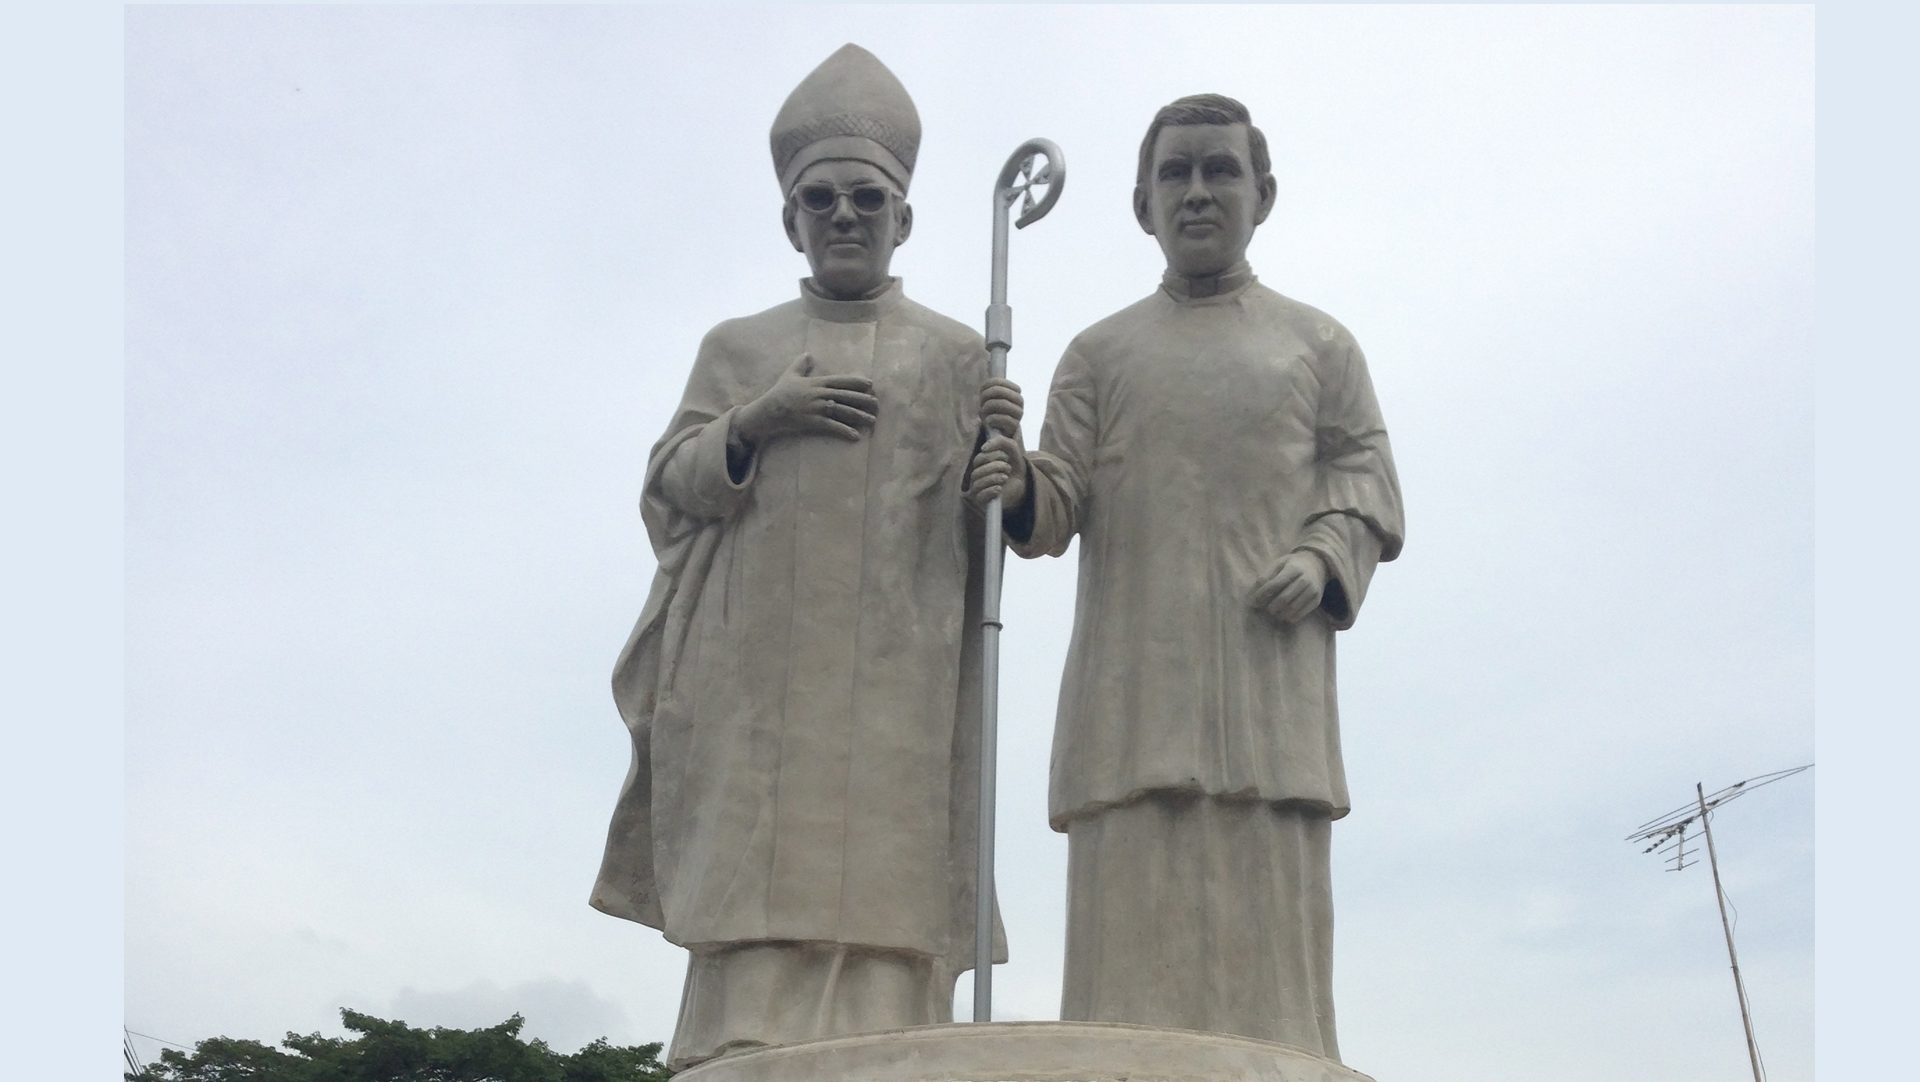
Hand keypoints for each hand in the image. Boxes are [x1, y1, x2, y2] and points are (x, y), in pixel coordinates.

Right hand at [734, 353, 877, 444]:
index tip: (870, 384)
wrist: (768, 410)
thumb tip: (807, 354)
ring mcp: (817, 408)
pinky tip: (856, 436)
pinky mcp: (813, 422)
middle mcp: (820, 394)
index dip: (856, 382)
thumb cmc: (779, 393)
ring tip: (872, 421)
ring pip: (843, 411)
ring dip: (859, 416)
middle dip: (863, 400)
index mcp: (817, 382)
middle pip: (847, 396)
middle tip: (877, 404)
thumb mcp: (790, 375)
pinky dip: (844, 430)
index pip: (841, 381)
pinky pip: (832, 426)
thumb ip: (800, 364)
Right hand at [967, 431, 1028, 509]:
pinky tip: (999, 488)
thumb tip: (984, 448)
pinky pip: (980, 496)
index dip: (993, 456)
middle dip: (995, 467)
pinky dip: (990, 491)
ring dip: (994, 478)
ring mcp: (978, 489)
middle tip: (1008, 468)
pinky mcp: (983, 501)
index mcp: (980, 464)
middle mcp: (977, 476)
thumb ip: (1001, 441)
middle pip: (977, 471)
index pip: (979, 459)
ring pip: (977, 483)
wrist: (1023, 485)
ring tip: (1005, 477)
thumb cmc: (1014, 467)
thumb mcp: (1012, 450)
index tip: (1007, 457)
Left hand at [980, 377, 1023, 437]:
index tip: (981, 394)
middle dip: (985, 397)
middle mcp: (1020, 400)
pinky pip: (1003, 418)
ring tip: (984, 413)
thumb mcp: (990, 398)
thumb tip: (988, 365)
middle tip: (981, 404)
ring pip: (1001, 403)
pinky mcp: (1015, 426)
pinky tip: (988, 422)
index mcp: (1015, 390)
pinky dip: (991, 419)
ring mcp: (1019, 413)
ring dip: (987, 408)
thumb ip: (991, 386)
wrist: (998, 434)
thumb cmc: (992, 413)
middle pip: (998, 391)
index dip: (985, 386)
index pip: (998, 381)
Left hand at [1250, 551, 1329, 623]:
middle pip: (1284, 598)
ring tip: (1272, 612)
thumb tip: (1253, 593)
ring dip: (1279, 613)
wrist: (1316, 565)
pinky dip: (1290, 617)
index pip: (1275, 584)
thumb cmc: (1292, 565)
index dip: (1262, 594)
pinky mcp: (1316, 600)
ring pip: (1292, 608)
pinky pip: (1301, 614)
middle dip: (1270, 606)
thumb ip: (1266, 576)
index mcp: (1294, 568)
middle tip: (1263, 608)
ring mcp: (1312, 591)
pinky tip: (1283, 615)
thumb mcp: (1278, 564)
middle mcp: (1305, 579)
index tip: (1253, 602)